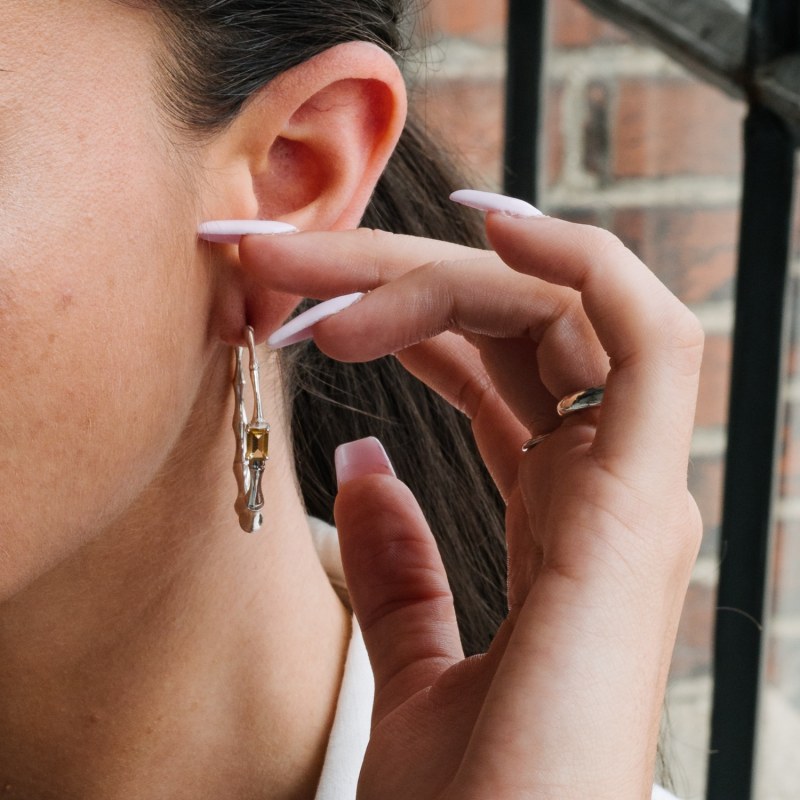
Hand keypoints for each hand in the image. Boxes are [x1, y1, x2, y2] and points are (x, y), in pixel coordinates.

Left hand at [240, 208, 703, 798]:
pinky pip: (648, 341)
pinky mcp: (641, 502)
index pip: (490, 374)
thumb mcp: (409, 665)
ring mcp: (631, 491)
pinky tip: (495, 224)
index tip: (306, 301)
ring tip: (319, 281)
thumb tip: (362, 464)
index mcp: (560, 519)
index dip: (402, 317)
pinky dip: (583, 267)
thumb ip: (396, 568)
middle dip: (389, 278)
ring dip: (434, 272)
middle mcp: (603, 488)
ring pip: (553, 317)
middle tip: (278, 265)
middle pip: (507, 329)